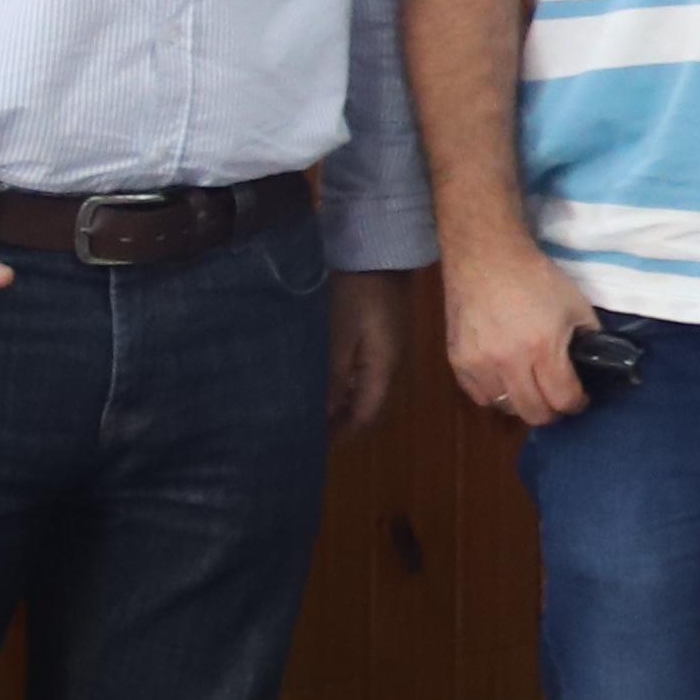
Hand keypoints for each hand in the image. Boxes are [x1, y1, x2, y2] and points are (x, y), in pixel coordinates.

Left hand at [323, 269, 406, 434]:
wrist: (382, 251)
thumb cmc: (359, 294)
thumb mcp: (339, 336)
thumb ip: (331, 377)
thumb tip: (322, 415)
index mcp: (383, 370)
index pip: (366, 416)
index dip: (342, 434)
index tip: (315, 448)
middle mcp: (390, 365)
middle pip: (368, 405)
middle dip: (341, 422)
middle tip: (309, 431)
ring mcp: (388, 349)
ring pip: (364, 388)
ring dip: (341, 403)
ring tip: (312, 409)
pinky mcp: (380, 334)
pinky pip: (363, 370)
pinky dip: (343, 383)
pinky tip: (324, 380)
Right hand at [442, 231, 600, 424]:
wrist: (486, 256)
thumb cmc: (535, 277)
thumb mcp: (576, 305)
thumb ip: (590, 337)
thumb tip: (598, 362)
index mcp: (542, 347)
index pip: (562, 399)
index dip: (576, 404)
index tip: (580, 399)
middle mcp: (508, 362)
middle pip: (533, 413)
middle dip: (552, 411)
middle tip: (557, 399)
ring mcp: (478, 363)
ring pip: (504, 407)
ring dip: (522, 403)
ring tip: (530, 388)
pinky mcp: (457, 359)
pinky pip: (478, 395)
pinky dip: (495, 394)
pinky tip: (505, 379)